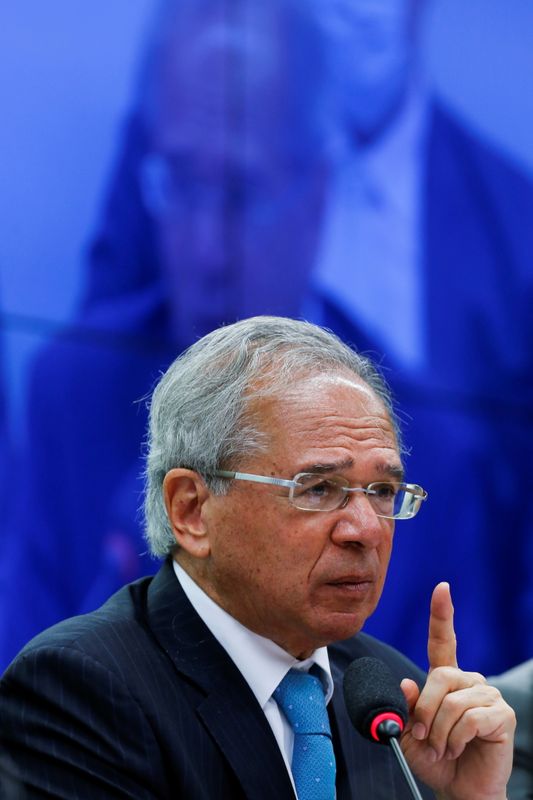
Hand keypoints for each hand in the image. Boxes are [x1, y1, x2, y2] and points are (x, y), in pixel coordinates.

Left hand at [399, 582, 514, 799]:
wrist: (459, 788)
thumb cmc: (436, 758)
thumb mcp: (408, 732)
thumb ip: (404, 708)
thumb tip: (406, 685)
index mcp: (447, 678)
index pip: (444, 641)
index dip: (442, 613)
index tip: (442, 588)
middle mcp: (469, 680)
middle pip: (439, 677)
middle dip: (424, 710)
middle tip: (423, 737)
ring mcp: (488, 695)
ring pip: (452, 702)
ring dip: (439, 731)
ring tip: (442, 747)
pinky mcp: (502, 715)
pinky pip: (469, 718)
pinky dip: (456, 738)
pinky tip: (459, 748)